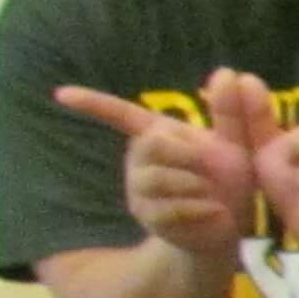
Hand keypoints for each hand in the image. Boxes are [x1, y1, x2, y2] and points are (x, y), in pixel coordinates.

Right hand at [50, 71, 258, 258]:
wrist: (230, 226)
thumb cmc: (230, 179)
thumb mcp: (238, 143)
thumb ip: (232, 112)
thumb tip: (227, 71)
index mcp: (159, 134)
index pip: (121, 114)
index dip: (92, 103)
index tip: (60, 94)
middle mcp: (141, 158)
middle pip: (151, 144)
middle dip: (189, 154)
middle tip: (214, 166)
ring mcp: (140, 188)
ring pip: (158, 178)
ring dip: (198, 185)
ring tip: (215, 192)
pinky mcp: (147, 216)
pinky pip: (169, 207)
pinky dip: (200, 208)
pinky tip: (216, 211)